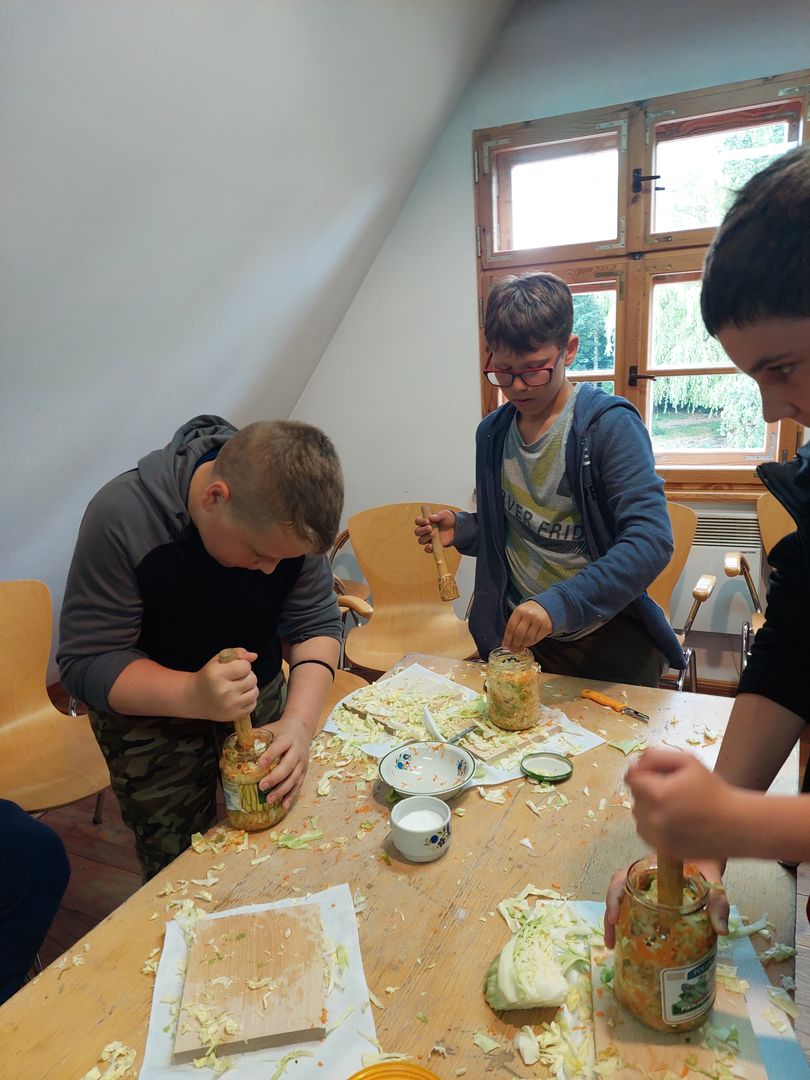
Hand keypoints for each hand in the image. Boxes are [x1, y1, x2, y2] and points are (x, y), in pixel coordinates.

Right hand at [191, 648, 258, 721]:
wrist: (195, 698)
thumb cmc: (208, 676)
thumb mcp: (218, 659)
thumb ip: (237, 653)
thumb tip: (254, 656)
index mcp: (218, 674)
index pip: (246, 666)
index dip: (242, 665)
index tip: (234, 668)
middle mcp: (224, 691)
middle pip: (252, 679)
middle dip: (247, 676)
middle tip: (236, 678)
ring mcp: (230, 705)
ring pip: (255, 692)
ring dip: (250, 688)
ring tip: (238, 687)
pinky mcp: (234, 715)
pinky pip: (253, 704)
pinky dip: (249, 699)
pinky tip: (239, 697)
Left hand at [256, 714, 310, 809]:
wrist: (301, 728)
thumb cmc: (281, 730)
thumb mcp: (270, 729)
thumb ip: (255, 736)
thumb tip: (234, 744)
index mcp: (287, 739)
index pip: (279, 747)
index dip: (270, 755)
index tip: (259, 765)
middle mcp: (297, 751)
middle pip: (288, 766)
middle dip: (275, 778)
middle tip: (261, 786)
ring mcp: (302, 762)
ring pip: (294, 778)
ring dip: (282, 790)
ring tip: (270, 799)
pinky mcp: (304, 770)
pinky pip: (299, 784)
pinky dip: (291, 795)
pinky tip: (283, 805)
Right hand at [414, 509, 455, 552]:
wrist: (456, 528)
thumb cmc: (448, 520)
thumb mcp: (445, 515)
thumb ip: (438, 515)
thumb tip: (430, 517)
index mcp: (425, 521)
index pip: (418, 521)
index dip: (421, 521)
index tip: (428, 521)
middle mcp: (425, 530)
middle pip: (417, 532)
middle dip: (422, 530)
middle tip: (430, 528)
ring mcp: (428, 538)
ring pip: (421, 540)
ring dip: (425, 538)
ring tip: (433, 534)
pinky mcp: (433, 545)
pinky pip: (427, 549)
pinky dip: (427, 549)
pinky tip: (431, 546)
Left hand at [502, 600, 551, 650]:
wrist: (545, 607)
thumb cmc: (528, 612)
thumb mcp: (519, 613)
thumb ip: (513, 625)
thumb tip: (507, 643)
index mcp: (520, 611)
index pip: (511, 627)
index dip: (507, 638)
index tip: (505, 646)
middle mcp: (529, 615)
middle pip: (519, 634)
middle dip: (514, 644)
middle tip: (512, 650)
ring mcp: (539, 621)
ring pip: (528, 638)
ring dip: (522, 646)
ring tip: (518, 649)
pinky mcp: (547, 627)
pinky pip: (536, 639)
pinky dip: (530, 644)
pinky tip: (527, 644)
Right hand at [604, 856, 727, 947]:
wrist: (708, 853)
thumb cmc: (706, 862)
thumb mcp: (712, 880)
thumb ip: (717, 901)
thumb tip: (721, 930)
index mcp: (649, 866)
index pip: (622, 878)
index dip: (614, 898)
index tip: (614, 918)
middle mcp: (642, 875)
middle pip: (618, 893)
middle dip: (611, 917)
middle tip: (610, 942)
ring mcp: (644, 885)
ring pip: (622, 900)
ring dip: (615, 921)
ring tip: (613, 945)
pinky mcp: (651, 895)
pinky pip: (633, 905)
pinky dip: (627, 921)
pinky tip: (630, 939)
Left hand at [627, 748, 739, 859]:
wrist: (736, 825)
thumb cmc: (713, 790)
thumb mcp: (688, 762)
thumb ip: (657, 757)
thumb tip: (636, 764)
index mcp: (657, 794)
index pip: (631, 778)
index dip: (642, 772)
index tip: (656, 773)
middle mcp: (652, 818)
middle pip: (635, 796)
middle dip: (648, 789)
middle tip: (672, 789)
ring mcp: (657, 837)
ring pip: (638, 815)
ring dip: (648, 808)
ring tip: (674, 805)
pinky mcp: (664, 850)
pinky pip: (646, 833)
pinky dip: (653, 825)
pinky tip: (673, 820)